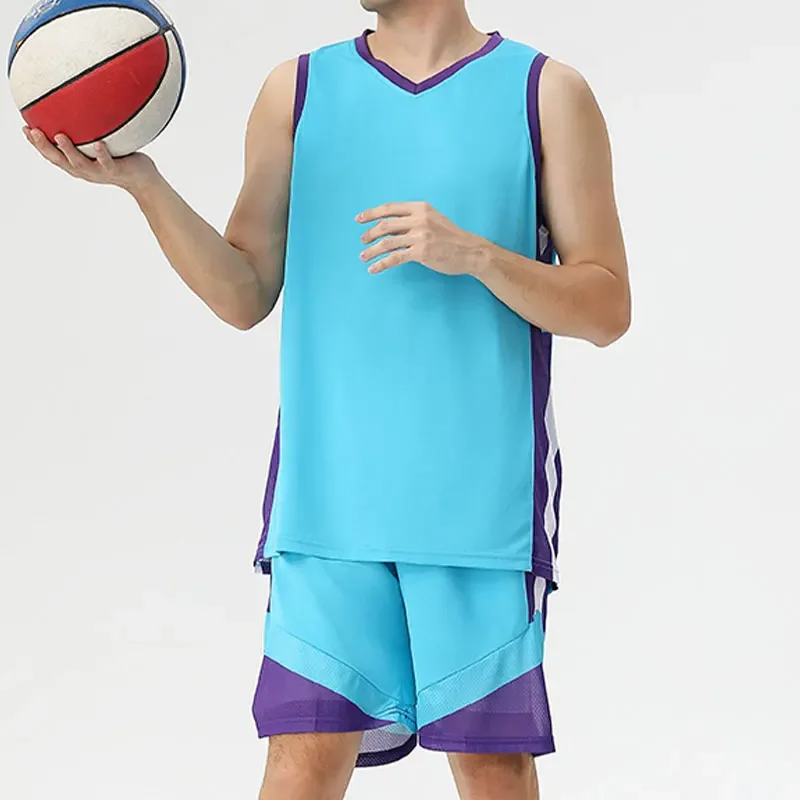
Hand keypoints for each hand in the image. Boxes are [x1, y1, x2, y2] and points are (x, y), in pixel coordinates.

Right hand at [23, 127, 159, 194]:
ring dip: (68, 150)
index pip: (52, 155)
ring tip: (59, 136)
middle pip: (58, 160)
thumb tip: (83, 102)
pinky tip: (98, 143)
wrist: (143, 179)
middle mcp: (85, 170)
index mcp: (77, 163)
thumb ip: (90, 131)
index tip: (24, 128)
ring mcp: (99, 172)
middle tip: (32, 131)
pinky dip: (102, 154)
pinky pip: (107, 162)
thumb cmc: (121, 158)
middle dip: (43, 147)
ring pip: (79, 163)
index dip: (37, 144)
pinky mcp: (115, 171)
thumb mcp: (102, 144)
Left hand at [357, 201, 487, 276]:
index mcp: (421, 208)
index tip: (359, 219)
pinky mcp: (421, 253)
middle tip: (362, 241)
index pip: (390, 208)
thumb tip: (389, 229)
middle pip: (386, 224)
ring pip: (388, 242)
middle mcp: (419, 219)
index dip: (372, 213)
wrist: (470, 251)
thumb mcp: (432, 220)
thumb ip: (412, 222)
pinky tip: (373, 269)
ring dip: (372, 250)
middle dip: (370, 233)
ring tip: (363, 256)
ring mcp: (420, 236)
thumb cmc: (451, 238)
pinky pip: (395, 258)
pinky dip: (381, 264)